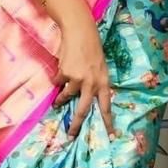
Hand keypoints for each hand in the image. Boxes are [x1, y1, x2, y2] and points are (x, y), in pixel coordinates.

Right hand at [53, 10, 115, 139]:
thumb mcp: (100, 67)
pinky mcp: (64, 73)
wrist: (79, 31)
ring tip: (57, 105)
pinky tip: (60, 70)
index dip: (108, 122)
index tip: (111, 135)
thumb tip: (85, 96)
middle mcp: (91, 83)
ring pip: (66, 97)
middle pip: (83, 110)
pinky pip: (58, 83)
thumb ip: (95, 82)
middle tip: (71, 135)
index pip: (106, 106)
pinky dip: (57, 80)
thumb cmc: (92, 48)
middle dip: (76, 124)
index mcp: (103, 82)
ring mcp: (77, 79)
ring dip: (60, 101)